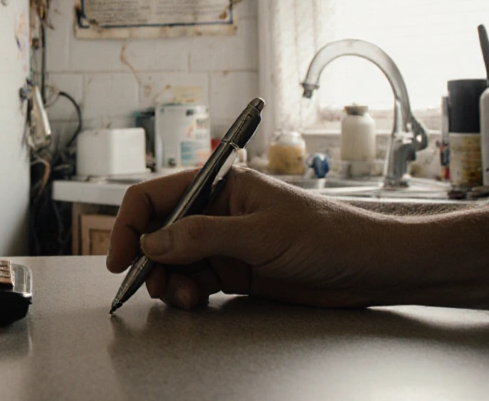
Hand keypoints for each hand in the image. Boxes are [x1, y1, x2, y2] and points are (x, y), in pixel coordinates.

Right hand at [105, 167, 394, 309]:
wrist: (369, 267)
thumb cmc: (328, 234)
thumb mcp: (261, 234)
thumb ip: (203, 237)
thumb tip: (153, 243)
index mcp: (220, 185)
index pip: (156, 196)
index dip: (130, 225)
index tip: (119, 257)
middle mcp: (217, 211)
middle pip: (159, 232)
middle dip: (148, 261)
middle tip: (151, 287)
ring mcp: (225, 243)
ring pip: (173, 261)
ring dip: (168, 281)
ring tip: (183, 298)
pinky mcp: (235, 271)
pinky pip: (194, 281)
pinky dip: (186, 293)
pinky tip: (195, 302)